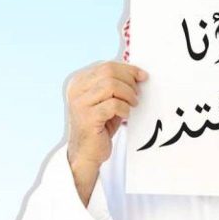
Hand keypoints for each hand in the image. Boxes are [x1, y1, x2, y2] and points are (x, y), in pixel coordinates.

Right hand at [66, 61, 147, 204]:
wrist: (86, 153)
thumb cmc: (99, 126)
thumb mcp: (106, 101)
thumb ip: (116, 86)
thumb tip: (137, 74)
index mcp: (79, 82)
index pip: (106, 66)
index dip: (128, 69)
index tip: (142, 76)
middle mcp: (76, 90)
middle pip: (109, 72)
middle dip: (129, 81)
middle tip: (137, 94)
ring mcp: (80, 103)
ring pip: (111, 85)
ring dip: (128, 94)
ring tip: (132, 104)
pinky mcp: (88, 117)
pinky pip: (113, 104)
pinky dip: (124, 109)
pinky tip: (125, 116)